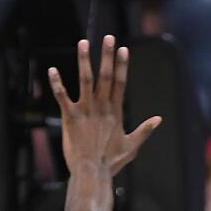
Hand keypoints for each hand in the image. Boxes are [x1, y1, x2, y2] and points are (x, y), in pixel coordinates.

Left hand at [48, 36, 160, 176]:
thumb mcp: (132, 146)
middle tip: (108, 38)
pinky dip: (57, 83)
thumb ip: (144, 130)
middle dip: (107, 56)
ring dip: (84, 61)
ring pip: (84, 80)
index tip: (123, 49)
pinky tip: (52, 70)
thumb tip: (159, 119)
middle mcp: (101, 107)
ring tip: (83, 43)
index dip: (122, 65)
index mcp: (116, 112)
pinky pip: (62, 97)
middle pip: (105, 76)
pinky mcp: (69, 117)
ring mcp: (85, 111)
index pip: (120, 83)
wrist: (91, 171)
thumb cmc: (112, 161)